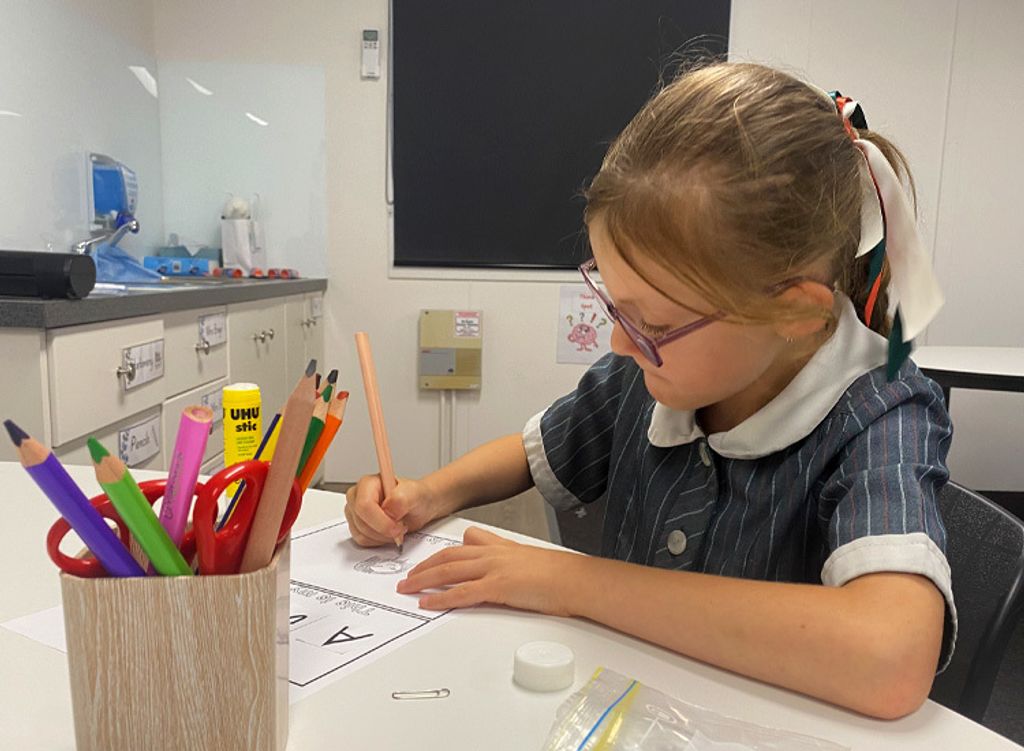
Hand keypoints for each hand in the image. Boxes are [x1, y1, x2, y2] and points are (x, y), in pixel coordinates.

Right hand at [344, 474, 441, 546]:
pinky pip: (362, 540)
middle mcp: (357, 496)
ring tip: (396, 526)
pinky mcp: (355, 526)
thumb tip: (388, 508)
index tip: (398, 527)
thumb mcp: (415, 494)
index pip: (364, 505)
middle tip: (400, 527)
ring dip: (382, 536)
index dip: (381, 521)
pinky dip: (378, 541)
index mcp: (368, 483)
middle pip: (361, 522)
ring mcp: (354, 512)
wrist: (419, 506)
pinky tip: (388, 532)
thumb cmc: (416, 497)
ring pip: (361, 533)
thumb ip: (401, 498)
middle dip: (384, 530)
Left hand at [396, 527, 579, 615]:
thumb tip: (489, 554)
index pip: (460, 546)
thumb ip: (504, 554)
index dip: (437, 555)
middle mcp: (492, 554)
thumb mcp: (525, 557)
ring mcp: (494, 569)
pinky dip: (441, 597)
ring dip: (423, 580)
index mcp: (498, 547)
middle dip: (423, 567)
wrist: (573, 579)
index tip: (423, 562)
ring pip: (449, 571)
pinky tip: (428, 603)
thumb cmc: (556, 573)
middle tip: (406, 578)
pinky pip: (463, 592)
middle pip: (447, 557)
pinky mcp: (499, 587)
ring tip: (407, 589)